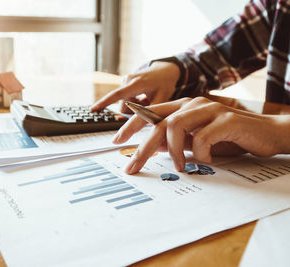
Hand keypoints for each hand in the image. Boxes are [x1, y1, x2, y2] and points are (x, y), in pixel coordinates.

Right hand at [90, 61, 179, 112]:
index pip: (117, 95)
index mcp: (135, 84)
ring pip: (124, 104)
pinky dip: (134, 102)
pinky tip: (144, 97)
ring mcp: (125, 80)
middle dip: (134, 111)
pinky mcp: (124, 82)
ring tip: (147, 99)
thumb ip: (152, 111)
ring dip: (135, 106)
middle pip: (123, 107)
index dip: (104, 103)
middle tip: (148, 105)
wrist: (164, 71)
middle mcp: (127, 80)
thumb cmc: (164, 84)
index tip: (93, 109)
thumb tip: (143, 123)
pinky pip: (125, 99)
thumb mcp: (163, 98)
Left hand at [113, 97, 289, 172]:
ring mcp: (209, 109)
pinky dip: (201, 153)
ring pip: (175, 126)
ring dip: (173, 151)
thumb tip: (152, 150)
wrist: (265, 134)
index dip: (131, 126)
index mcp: (183, 107)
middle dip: (142, 148)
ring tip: (180, 165)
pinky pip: (202, 137)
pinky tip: (208, 159)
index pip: (150, 114)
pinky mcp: (225, 119)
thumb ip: (177, 142)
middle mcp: (192, 104)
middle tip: (132, 166)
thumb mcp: (197, 141)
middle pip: (157, 123)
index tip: (116, 142)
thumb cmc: (228, 138)